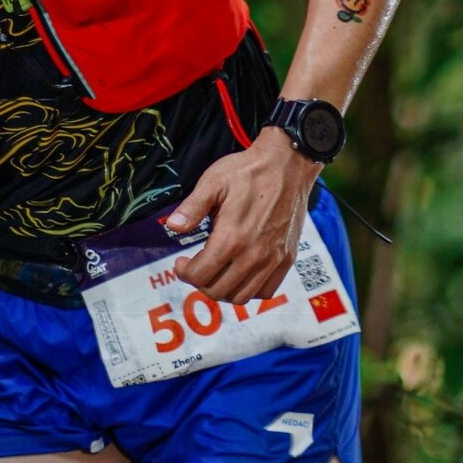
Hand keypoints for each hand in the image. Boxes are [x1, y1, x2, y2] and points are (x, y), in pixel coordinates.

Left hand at [165, 128, 316, 301]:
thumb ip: (192, 208)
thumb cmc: (248, 172)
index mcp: (232, 238)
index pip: (199, 276)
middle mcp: (253, 255)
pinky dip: (249, 290)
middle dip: (199, 282)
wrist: (288, 165)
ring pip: (241, 296)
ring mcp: (273, 259)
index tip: (181, 262)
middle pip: (217, 291)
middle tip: (196, 266)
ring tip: (216, 272)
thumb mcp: (213, 183)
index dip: (183, 272)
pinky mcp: (287, 258)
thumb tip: (173, 227)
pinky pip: (266, 291)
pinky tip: (240, 274)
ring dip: (222, 290)